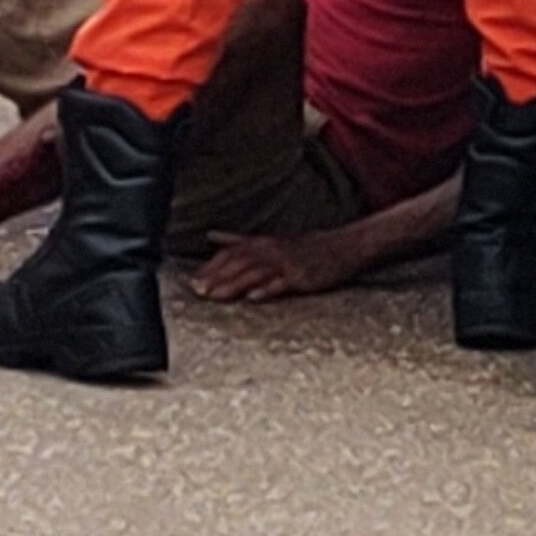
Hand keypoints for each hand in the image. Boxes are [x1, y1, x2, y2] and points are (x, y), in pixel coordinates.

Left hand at [187, 227, 367, 303]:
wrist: (343, 246)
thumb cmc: (305, 246)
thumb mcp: (270, 240)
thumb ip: (239, 240)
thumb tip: (212, 236)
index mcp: (261, 243)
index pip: (229, 254)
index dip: (210, 268)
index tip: (193, 282)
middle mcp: (270, 250)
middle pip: (238, 263)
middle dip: (215, 278)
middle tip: (196, 292)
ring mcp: (286, 263)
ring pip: (254, 274)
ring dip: (232, 285)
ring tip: (215, 297)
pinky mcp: (302, 276)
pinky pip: (282, 284)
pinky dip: (266, 290)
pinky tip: (253, 298)